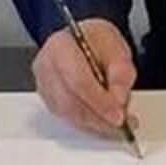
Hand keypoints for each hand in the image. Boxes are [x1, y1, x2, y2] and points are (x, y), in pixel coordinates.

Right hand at [32, 18, 136, 137]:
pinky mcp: (48, 99)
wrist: (83, 41)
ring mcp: (43, 84)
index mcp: (60, 46)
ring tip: (116, 123)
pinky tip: (103, 120)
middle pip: (70, 102)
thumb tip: (119, 100)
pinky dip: (88, 122)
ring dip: (95, 123)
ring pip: (68, 114)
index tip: (119, 116)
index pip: (78, 81)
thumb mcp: (117, 48)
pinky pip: (67, 117)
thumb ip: (121, 72)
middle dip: (98, 117)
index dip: (100, 102)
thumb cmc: (96, 41)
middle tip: (121, 122)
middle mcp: (45, 66)